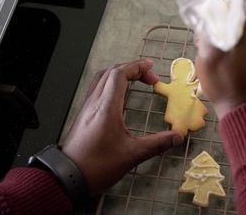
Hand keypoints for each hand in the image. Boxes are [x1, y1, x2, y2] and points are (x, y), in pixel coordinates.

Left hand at [62, 59, 183, 195]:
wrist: (68, 177)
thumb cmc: (97, 165)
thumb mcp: (132, 155)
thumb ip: (157, 144)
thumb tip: (176, 137)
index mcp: (107, 107)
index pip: (119, 74)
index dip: (136, 67)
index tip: (150, 67)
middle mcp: (94, 103)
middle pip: (111, 72)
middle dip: (131, 69)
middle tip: (148, 77)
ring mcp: (87, 108)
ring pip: (101, 79)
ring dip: (119, 75)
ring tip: (135, 81)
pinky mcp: (83, 116)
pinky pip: (97, 90)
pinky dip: (111, 85)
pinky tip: (119, 98)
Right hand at [194, 0, 245, 118]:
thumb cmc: (224, 82)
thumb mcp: (208, 49)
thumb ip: (207, 14)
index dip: (208, 1)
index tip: (198, 14)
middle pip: (230, 5)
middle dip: (214, 18)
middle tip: (204, 40)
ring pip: (235, 16)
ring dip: (221, 27)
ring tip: (212, 49)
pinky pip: (243, 26)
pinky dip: (230, 34)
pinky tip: (223, 52)